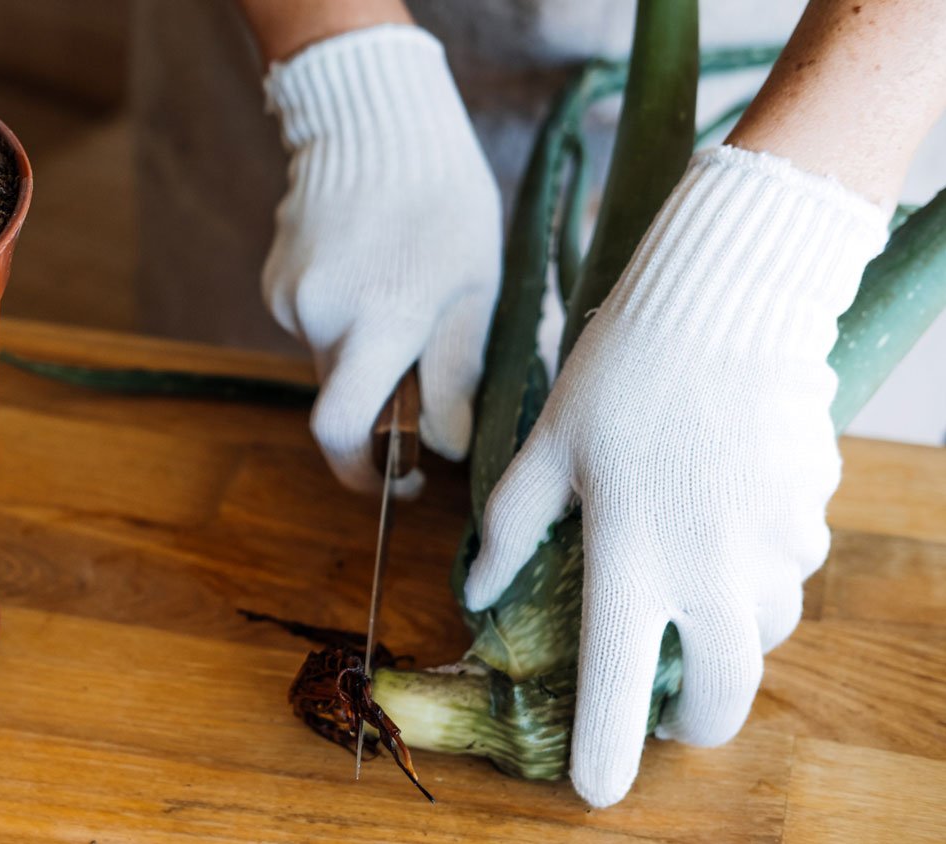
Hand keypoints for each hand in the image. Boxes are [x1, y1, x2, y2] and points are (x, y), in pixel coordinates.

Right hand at [262, 24, 500, 492]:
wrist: (373, 121)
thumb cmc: (443, 199)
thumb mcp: (476, 283)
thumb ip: (459, 370)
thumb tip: (448, 445)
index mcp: (379, 320)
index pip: (342, 429)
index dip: (363, 472)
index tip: (399, 480)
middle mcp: (322, 316)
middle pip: (342, 396)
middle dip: (380, 397)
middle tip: (422, 360)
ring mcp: (290, 299)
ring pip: (330, 360)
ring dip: (364, 350)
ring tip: (398, 289)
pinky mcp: (275, 283)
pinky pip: (314, 327)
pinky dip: (343, 319)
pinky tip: (367, 271)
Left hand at [463, 146, 887, 806]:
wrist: (724, 300)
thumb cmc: (618, 371)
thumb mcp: (546, 447)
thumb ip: (512, 527)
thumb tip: (477, 588)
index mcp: (632, 553)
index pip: (618, 677)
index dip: (608, 746)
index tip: (596, 792)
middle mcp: (712, 564)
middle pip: (725, 689)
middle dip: (696, 719)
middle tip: (668, 709)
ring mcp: (774, 542)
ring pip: (764, 631)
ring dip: (727, 635)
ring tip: (687, 595)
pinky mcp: (811, 512)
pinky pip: (789, 569)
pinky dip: (758, 570)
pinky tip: (725, 519)